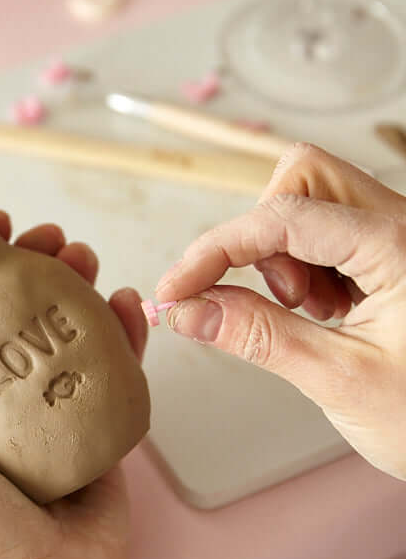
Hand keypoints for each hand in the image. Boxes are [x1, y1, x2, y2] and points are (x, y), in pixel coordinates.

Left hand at [0, 214, 147, 558]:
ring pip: (63, 332)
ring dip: (75, 286)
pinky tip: (125, 300)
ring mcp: (48, 416)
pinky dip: (122, 332)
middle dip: (31, 266)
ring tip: (83, 257)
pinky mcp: (96, 430)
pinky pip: (112, 371)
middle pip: (14, 316)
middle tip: (49, 237)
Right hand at [156, 143, 405, 480]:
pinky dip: (307, 270)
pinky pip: (329, 235)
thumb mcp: (340, 380)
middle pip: (305, 178)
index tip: (176, 291)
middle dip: (263, 234)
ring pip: (313, 202)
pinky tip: (329, 313)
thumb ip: (257, 338)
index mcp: (401, 246)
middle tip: (279, 299)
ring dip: (286, 255)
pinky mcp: (392, 254)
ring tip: (313, 316)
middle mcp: (403, 224)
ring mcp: (398, 236)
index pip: (284, 216)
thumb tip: (188, 312)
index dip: (215, 251)